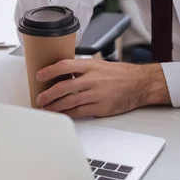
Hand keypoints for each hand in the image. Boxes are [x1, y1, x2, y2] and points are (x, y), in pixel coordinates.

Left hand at [35, 59, 170, 117]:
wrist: (139, 84)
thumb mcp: (99, 64)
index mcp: (91, 66)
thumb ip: (81, 69)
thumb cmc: (119, 74)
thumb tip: (62, 73)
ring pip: (69, 102)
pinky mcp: (101, 108)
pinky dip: (68, 114)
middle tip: (39, 98)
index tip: (39, 75)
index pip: (65, 66)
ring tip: (46, 108)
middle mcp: (92, 79)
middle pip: (64, 87)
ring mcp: (96, 94)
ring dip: (55, 106)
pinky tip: (61, 114)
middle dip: (48, 94)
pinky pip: (80, 112)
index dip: (49, 71)